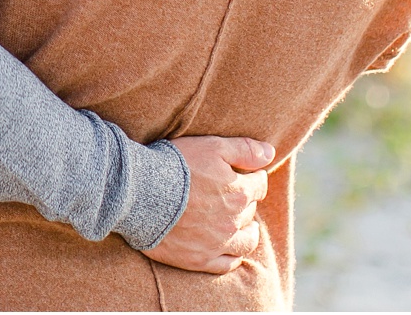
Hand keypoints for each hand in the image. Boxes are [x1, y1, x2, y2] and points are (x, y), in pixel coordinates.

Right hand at [142, 136, 274, 272]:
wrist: (140, 193)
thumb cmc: (175, 166)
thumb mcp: (212, 147)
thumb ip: (244, 150)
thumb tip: (270, 153)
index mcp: (238, 193)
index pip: (259, 185)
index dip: (251, 177)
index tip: (242, 174)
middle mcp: (233, 221)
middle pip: (250, 211)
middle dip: (244, 201)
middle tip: (230, 194)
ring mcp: (217, 243)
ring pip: (246, 241)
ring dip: (246, 231)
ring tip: (239, 224)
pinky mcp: (200, 259)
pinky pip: (227, 264)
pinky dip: (232, 256)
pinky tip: (228, 248)